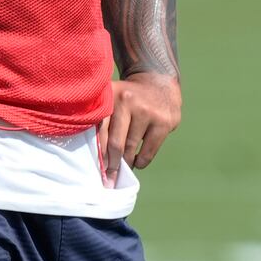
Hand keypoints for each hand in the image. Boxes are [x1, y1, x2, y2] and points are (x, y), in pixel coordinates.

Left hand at [98, 72, 181, 186]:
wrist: (158, 82)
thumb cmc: (128, 99)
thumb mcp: (113, 99)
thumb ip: (102, 120)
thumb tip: (97, 157)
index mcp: (110, 95)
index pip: (100, 131)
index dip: (98, 153)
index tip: (97, 170)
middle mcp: (127, 101)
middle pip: (115, 142)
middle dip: (111, 164)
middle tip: (109, 178)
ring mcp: (147, 111)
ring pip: (131, 148)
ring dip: (126, 164)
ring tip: (123, 169)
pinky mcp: (163, 122)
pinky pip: (148, 150)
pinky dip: (141, 161)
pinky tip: (137, 162)